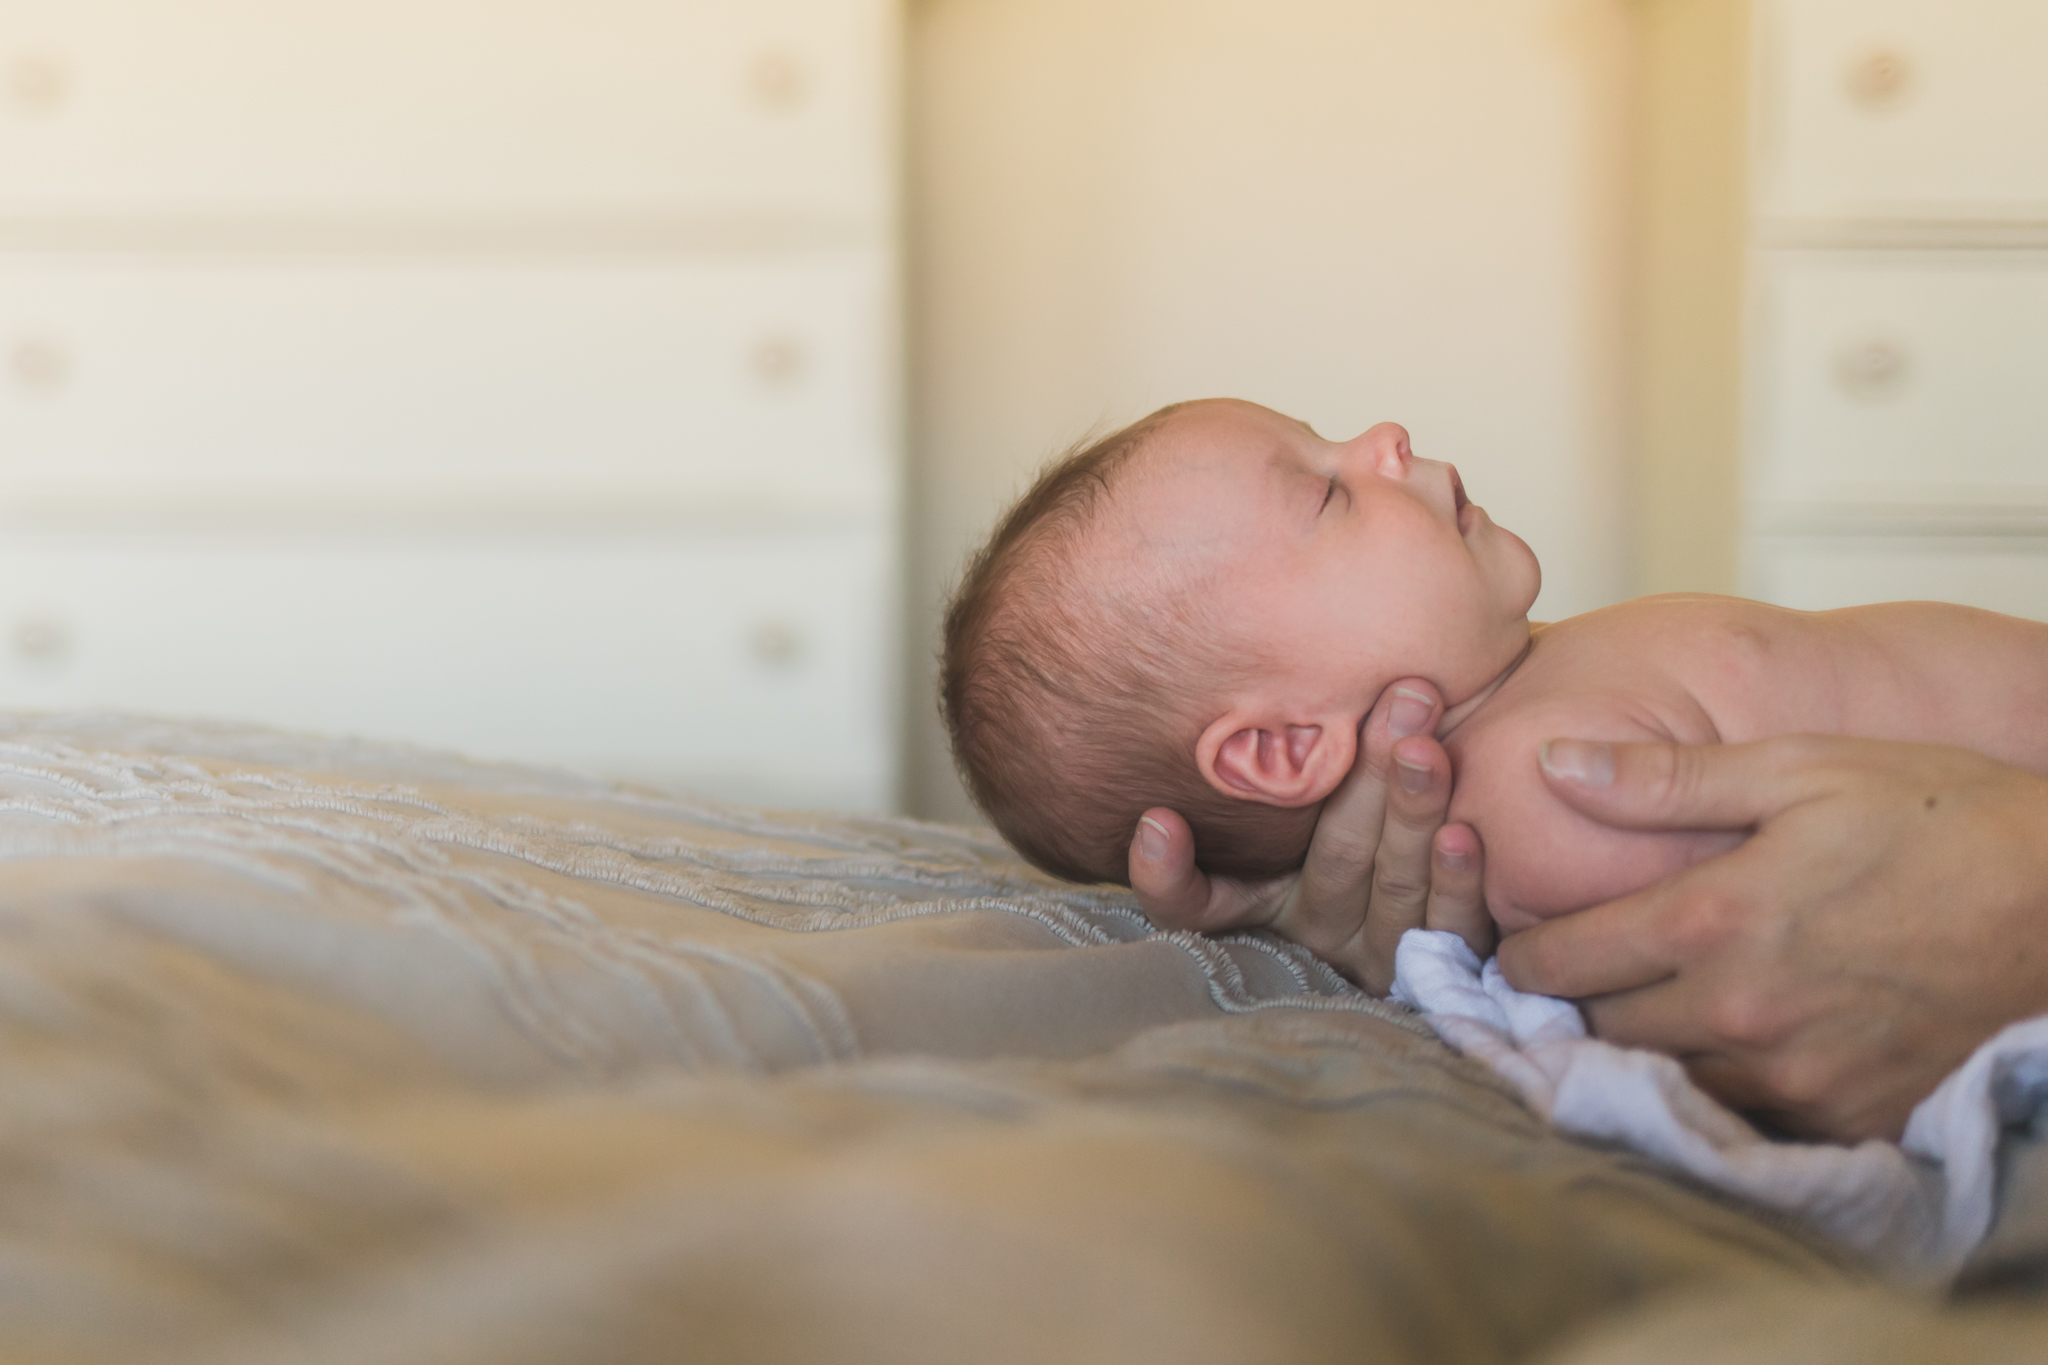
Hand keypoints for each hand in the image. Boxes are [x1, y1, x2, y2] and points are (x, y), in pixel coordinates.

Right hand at [1128, 678, 1491, 993]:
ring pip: (1395, 886)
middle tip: (1399, 702)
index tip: (1159, 819)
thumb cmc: (1314, 830)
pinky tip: (1463, 832)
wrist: (1412, 871)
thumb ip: (1216, 808)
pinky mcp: (1444, 959)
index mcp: (1259, 905)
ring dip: (1412, 813)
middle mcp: (1318, 933)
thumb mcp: (1260, 823)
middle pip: (1334, 863)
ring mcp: (1382, 950)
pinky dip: (1458, 881)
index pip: (1193, 903)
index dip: (1169, 874)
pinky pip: (1450, 925)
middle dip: (1367, 782)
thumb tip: (1154, 820)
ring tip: (1427, 749)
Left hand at [1499, 734, 2047, 1140]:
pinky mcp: (1846, 1118)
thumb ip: (1665, 779)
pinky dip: (1722, 1082)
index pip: (1563, 960)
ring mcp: (1796, 1076)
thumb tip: (1552, 763)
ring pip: (1665, 1076)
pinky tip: (1735, 1038)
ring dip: (1646, 1045)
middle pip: (1602, 1029)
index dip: (1526, 953)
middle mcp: (1742, 1010)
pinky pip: (1744, 1115)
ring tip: (1656, 1000)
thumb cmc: (1939, 817)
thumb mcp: (1802, 768)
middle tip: (1588, 971)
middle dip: (1582, 1000)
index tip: (1521, 944)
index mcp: (1715, 919)